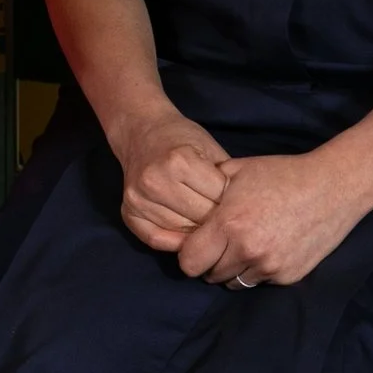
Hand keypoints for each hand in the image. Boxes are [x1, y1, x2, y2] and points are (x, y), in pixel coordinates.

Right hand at [104, 108, 230, 252]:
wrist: (141, 130)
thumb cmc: (182, 139)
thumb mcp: (211, 150)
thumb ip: (227, 179)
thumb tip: (245, 215)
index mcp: (180, 161)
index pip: (219, 200)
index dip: (233, 202)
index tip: (237, 201)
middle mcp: (156, 181)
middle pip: (202, 219)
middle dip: (217, 220)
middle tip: (225, 217)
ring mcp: (139, 198)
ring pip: (182, 233)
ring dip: (198, 233)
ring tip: (207, 224)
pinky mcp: (128, 211)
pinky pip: (156, 240)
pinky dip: (174, 242)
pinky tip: (186, 235)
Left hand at [175, 151, 372, 287]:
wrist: (332, 187)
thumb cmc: (281, 175)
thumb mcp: (236, 171)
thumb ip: (205, 190)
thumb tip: (183, 202)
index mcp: (229, 225)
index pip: (189, 262)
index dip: (188, 255)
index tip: (194, 245)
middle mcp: (247, 250)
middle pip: (210, 275)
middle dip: (210, 261)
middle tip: (218, 245)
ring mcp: (270, 266)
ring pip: (234, 282)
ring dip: (232, 269)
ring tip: (241, 247)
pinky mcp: (289, 276)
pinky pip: (260, 281)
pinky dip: (256, 270)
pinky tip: (265, 248)